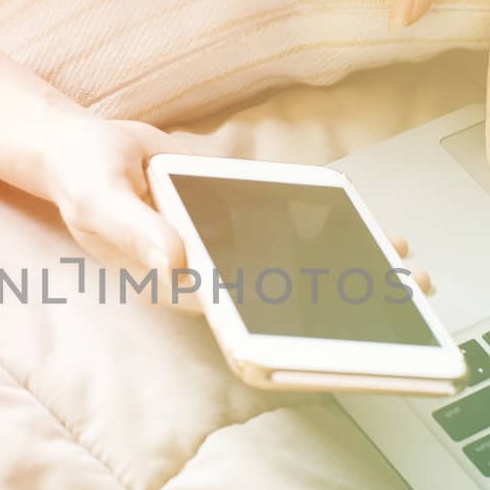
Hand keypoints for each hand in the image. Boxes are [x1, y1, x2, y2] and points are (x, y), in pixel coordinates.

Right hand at [37, 114, 433, 310]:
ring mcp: (227, 252)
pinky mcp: (240, 224)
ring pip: (295, 272)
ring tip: (407, 272)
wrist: (82, 150)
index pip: (238, 316)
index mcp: (175, 281)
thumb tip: (176, 261)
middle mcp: (208, 275)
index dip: (287, 333)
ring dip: (351, 270)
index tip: (332, 339)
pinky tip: (374, 233)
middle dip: (341, 305)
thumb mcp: (100, 197)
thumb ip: (135, 230)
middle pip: (280, 303)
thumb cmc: (83, 176)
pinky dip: (333, 232)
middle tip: (401, 301)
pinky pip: (290, 234)